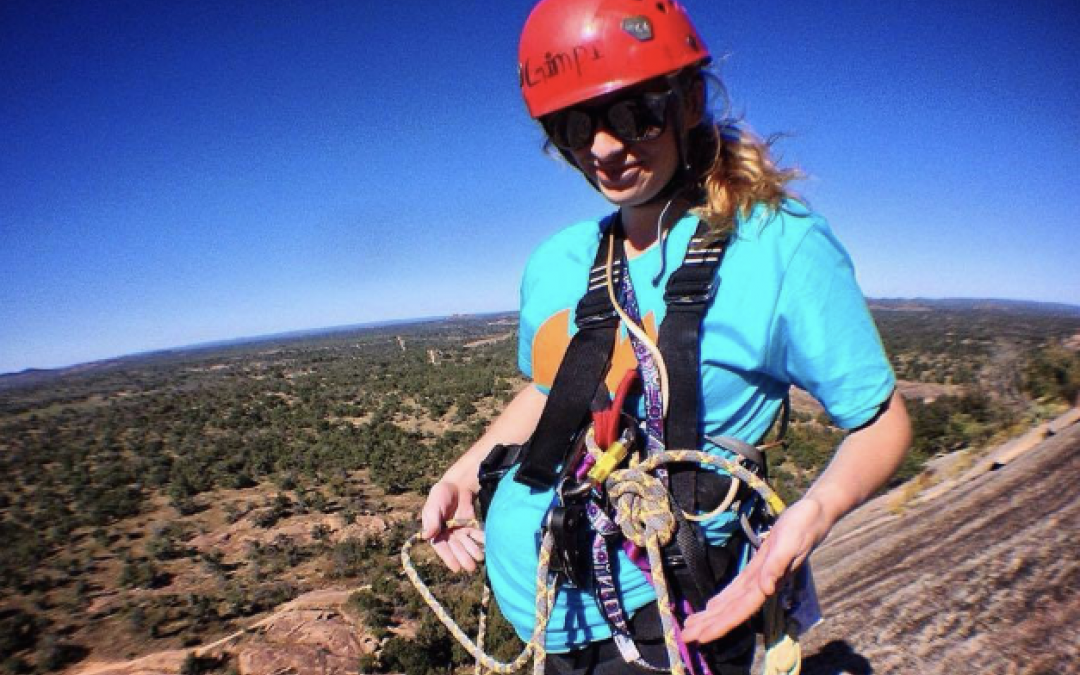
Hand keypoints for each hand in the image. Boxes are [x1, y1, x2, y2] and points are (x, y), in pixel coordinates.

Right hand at [420, 480, 485, 572]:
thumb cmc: (440, 495)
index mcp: (436, 532)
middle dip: (463, 558)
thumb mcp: (433, 506)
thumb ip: (431, 520)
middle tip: (471, 567)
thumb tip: (426, 536)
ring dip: (473, 551)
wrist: (456, 485)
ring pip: (467, 544)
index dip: (449, 558)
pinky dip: (481, 539)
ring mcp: (460, 530)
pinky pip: (476, 534)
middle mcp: (448, 534)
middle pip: (456, 548)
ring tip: (479, 558)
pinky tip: (486, 544)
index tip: (456, 568)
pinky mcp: (471, 525)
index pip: (442, 547)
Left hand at [681, 497, 826, 643]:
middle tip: (686, 637)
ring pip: (732, 602)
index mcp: (766, 583)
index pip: (740, 610)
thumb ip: (777, 568)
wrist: (812, 516)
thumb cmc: (801, 528)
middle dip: (709, 625)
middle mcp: (761, 585)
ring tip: (692, 626)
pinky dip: (723, 600)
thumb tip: (766, 590)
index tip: (701, 637)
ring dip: (712, 616)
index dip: (720, 625)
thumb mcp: (789, 545)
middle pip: (731, 610)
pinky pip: (736, 589)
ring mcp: (759, 578)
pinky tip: (712, 607)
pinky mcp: (757, 568)